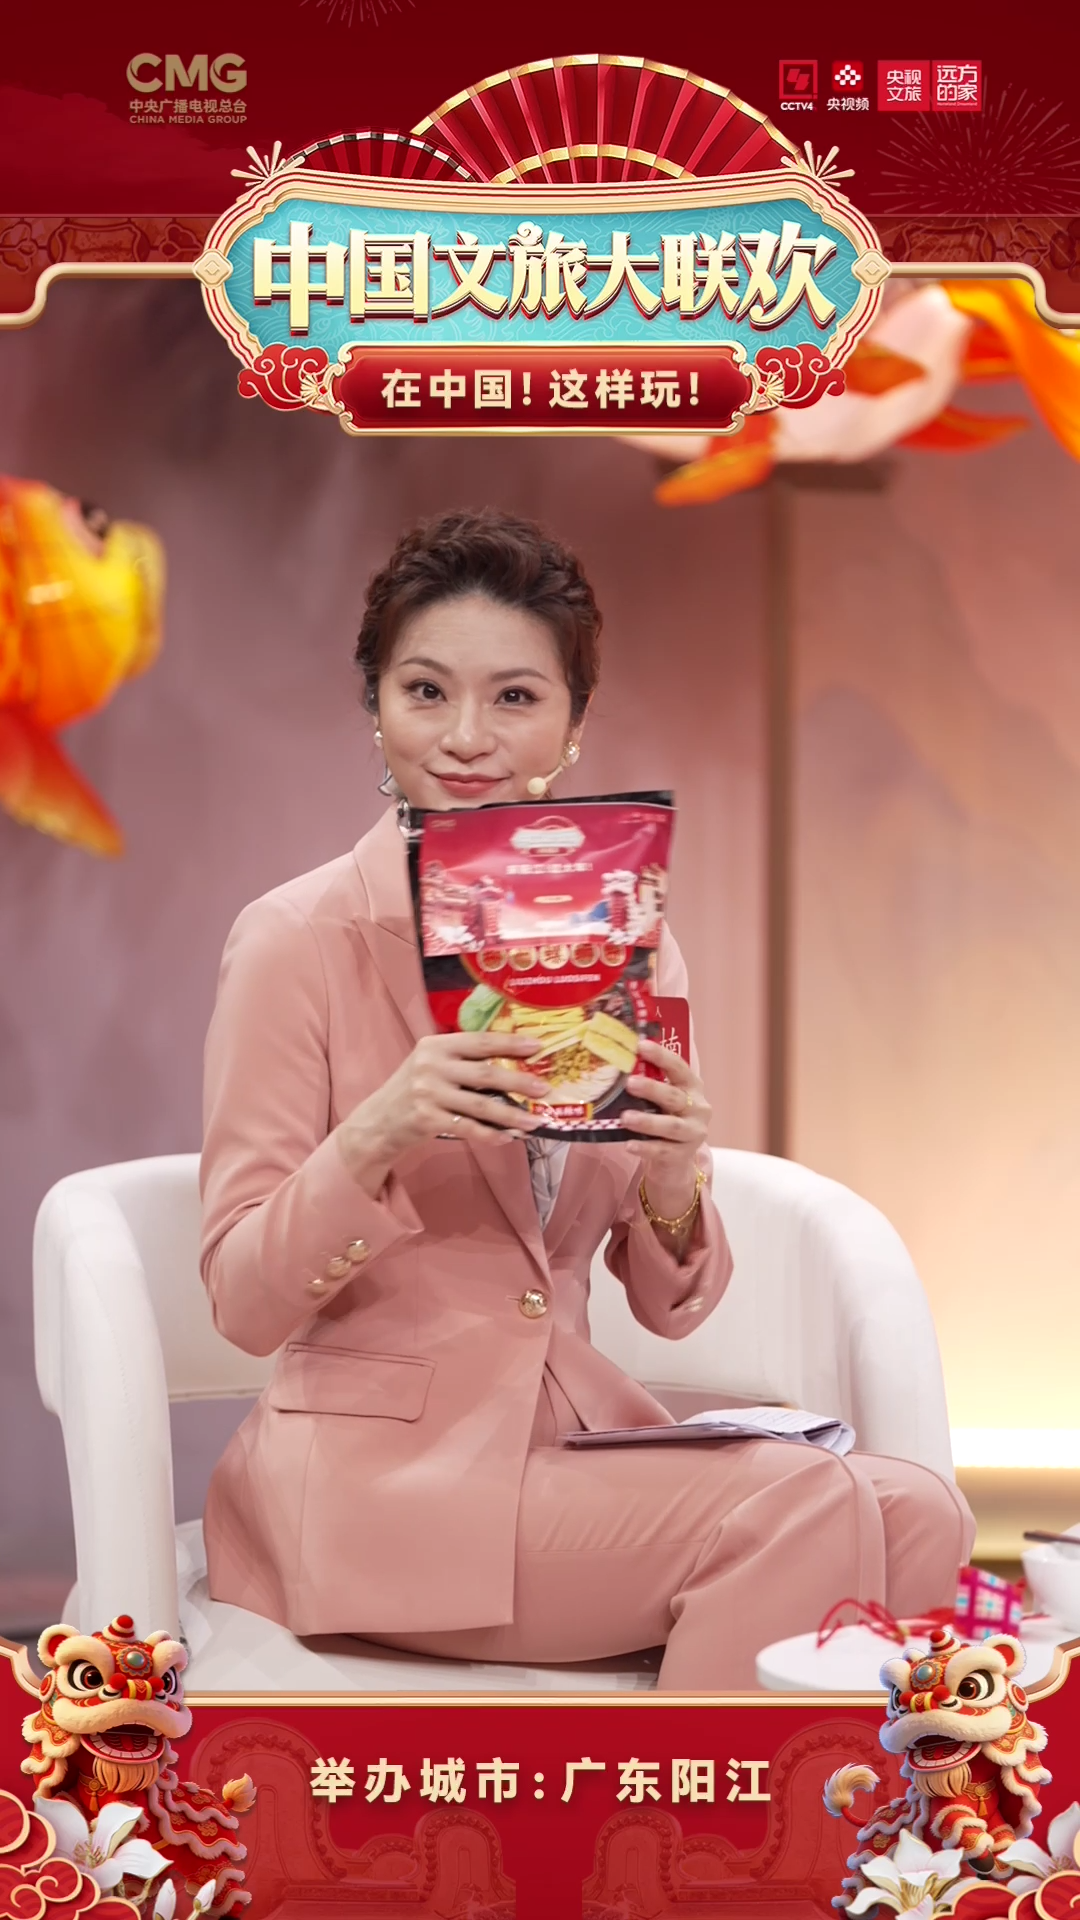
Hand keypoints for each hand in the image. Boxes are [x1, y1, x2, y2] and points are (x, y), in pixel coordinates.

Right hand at [338, 1031, 549, 1188]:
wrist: (378, 1121)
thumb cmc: (413, 1089)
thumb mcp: (430, 1064)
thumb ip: (462, 1059)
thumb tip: (513, 1064)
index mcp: (435, 1045)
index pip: (480, 1042)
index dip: (510, 1044)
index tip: (537, 1047)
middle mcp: (431, 1066)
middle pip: (485, 1074)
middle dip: (519, 1082)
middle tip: (544, 1089)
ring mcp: (428, 1093)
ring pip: (481, 1106)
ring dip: (512, 1115)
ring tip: (535, 1121)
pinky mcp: (427, 1120)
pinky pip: (468, 1129)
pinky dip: (491, 1135)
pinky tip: (509, 1137)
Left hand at [622, 1037, 710, 1220]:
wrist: (675, 1160)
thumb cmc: (664, 1119)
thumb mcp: (661, 1100)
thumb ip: (648, 1082)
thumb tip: (616, 1060)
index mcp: (692, 1087)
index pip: (679, 1067)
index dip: (661, 1056)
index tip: (641, 1045)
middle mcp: (698, 1108)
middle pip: (674, 1096)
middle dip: (652, 1089)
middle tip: (629, 1083)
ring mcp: (693, 1133)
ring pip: (671, 1125)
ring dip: (647, 1121)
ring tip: (625, 1118)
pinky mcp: (683, 1155)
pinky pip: (663, 1151)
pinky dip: (645, 1148)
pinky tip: (629, 1145)